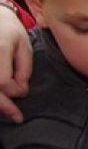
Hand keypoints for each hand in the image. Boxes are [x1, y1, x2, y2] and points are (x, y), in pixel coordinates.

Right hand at [0, 3, 30, 123]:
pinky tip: (2, 102)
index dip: (14, 91)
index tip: (23, 91)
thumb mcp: (24, 46)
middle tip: (17, 117)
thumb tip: (19, 91)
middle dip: (3, 106)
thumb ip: (24, 69)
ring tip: (8, 110)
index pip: (2, 81)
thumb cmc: (9, 30)